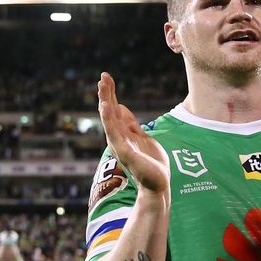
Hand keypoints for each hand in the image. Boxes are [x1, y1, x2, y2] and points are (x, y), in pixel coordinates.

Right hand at [98, 72, 169, 195]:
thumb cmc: (151, 164)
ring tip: (102, 85)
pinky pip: (115, 133)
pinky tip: (106, 107)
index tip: (107, 78)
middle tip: (103, 75)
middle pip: (110, 111)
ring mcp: (120, 145)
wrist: (157, 185)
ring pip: (110, 119)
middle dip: (107, 93)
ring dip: (106, 101)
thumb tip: (122, 108)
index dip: (111, 94)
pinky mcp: (125, 152)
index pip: (115, 110)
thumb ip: (132, 125)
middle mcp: (118, 138)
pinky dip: (109, 120)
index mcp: (123, 134)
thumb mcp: (143, 138)